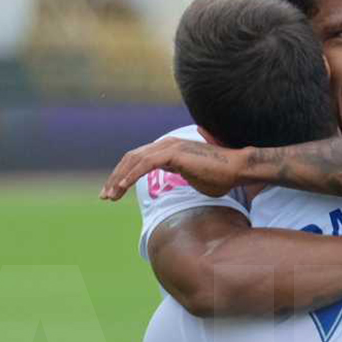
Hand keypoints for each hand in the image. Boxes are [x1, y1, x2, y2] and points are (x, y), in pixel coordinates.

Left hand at [99, 136, 246, 200]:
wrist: (236, 169)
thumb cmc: (219, 176)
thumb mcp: (192, 179)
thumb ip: (179, 177)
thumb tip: (175, 185)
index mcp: (167, 150)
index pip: (137, 161)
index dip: (122, 176)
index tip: (113, 194)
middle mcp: (165, 145)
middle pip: (130, 159)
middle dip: (115, 178)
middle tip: (105, 196)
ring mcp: (169, 147)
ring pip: (134, 160)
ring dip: (120, 179)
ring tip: (111, 195)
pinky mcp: (174, 153)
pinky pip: (146, 164)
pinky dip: (132, 175)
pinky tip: (123, 187)